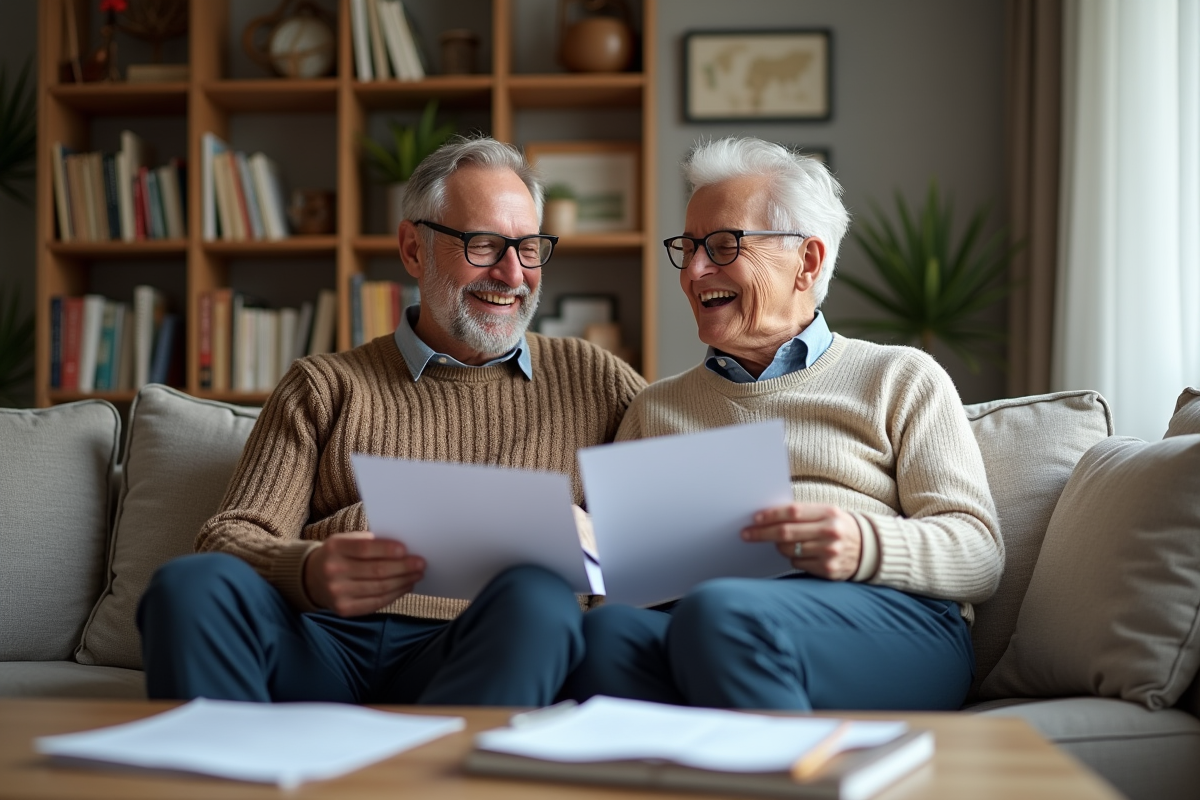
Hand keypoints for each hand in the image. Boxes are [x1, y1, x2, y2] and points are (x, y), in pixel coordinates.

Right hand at [303, 532, 425, 616]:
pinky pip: (376, 603)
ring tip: (417, 575)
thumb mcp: (346, 540)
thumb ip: (369, 542)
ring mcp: (338, 593)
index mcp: (334, 549)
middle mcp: (333, 572)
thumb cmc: (338, 555)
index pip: (365, 549)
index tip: (406, 549)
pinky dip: (394, 595)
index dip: (387, 550)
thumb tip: (403, 550)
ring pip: (379, 588)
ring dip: (403, 582)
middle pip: (376, 571)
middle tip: (421, 564)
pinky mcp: (344, 610)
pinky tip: (405, 586)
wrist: (312, 578)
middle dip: (403, 568)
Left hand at [741, 503, 861, 580]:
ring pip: (789, 550)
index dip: (770, 515)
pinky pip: (797, 564)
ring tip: (783, 542)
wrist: (868, 548)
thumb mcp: (826, 513)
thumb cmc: (838, 526)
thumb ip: (802, 513)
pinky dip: (794, 558)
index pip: (792, 512)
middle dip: (762, 533)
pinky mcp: (828, 570)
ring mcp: (829, 553)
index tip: (755, 519)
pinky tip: (803, 553)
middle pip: (786, 533)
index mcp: (829, 513)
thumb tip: (766, 516)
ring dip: (780, 546)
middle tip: (746, 533)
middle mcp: (830, 533)